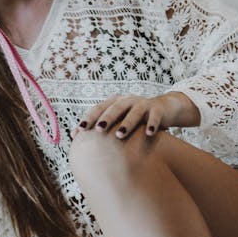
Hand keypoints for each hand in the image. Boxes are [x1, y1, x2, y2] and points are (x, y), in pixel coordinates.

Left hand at [74, 92, 199, 138]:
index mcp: (115, 102)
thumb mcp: (118, 120)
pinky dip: (152, 124)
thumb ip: (100, 126)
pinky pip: (155, 117)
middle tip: (99, 130)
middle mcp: (127, 100)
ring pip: (134, 112)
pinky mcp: (157, 109)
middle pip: (115, 108)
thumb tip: (73, 136)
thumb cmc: (134, 119)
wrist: (163, 109)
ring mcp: (143, 104)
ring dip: (127, 123)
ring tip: (120, 135)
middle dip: (106, 118)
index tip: (79, 131)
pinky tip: (149, 133)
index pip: (99, 108)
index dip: (89, 118)